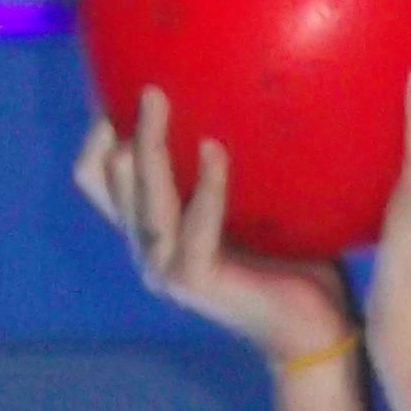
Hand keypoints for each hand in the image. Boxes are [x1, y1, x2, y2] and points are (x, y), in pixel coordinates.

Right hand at [72, 88, 354, 374]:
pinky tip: (217, 151)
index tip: (122, 83)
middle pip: (108, 177)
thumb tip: (237, 96)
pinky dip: (206, 185)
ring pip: (139, 196)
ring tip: (161, 100)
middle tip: (150, 84)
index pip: (99, 174)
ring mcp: (165, 267)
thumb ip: (224, 166)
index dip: (98, 131)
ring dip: (150, 145)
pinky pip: (192, 223)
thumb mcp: (248, 202)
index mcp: (151, 227)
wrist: (312, 326)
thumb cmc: (288, 258)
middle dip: (120, 127)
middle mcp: (147, 246)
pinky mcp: (193, 281)